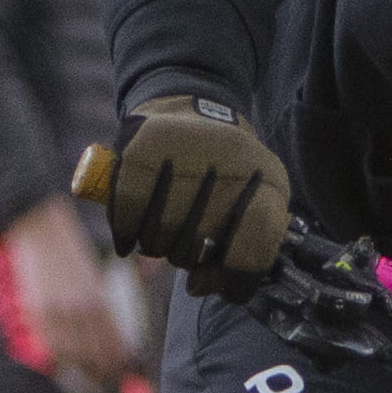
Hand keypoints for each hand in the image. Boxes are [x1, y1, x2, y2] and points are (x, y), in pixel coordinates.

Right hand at [0, 194, 134, 386]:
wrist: (37, 224)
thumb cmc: (73, 239)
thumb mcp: (102, 257)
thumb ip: (118, 277)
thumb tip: (143, 282)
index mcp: (95, 296)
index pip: (111, 338)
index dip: (118, 357)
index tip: (126, 367)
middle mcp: (76, 309)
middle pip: (93, 351)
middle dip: (105, 370)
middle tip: (114, 381)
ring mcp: (53, 313)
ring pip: (72, 353)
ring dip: (85, 371)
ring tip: (94, 382)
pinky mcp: (35, 312)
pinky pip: (50, 344)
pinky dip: (61, 359)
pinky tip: (69, 366)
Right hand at [87, 96, 292, 286]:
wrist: (192, 104)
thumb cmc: (227, 169)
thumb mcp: (257, 199)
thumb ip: (243, 251)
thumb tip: (201, 288)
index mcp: (266, 179)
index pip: (255, 243)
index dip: (237, 275)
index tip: (220, 284)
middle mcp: (229, 163)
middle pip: (197, 248)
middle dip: (187, 258)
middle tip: (186, 241)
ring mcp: (185, 154)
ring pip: (160, 238)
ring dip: (157, 246)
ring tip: (163, 230)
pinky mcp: (143, 149)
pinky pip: (128, 215)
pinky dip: (125, 234)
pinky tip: (129, 239)